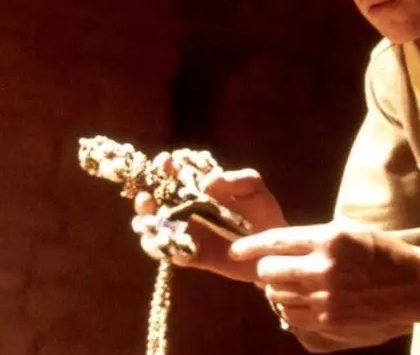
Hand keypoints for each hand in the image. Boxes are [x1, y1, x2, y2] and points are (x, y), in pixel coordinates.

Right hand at [134, 151, 287, 282]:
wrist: (275, 245)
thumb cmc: (263, 210)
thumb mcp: (254, 187)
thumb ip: (236, 179)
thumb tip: (207, 182)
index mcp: (198, 188)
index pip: (173, 174)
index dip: (164, 167)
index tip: (165, 163)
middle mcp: (187, 209)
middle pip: (155, 202)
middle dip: (145, 198)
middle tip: (146, 196)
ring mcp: (188, 233)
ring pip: (156, 230)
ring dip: (146, 226)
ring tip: (148, 223)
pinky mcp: (194, 256)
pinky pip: (174, 255)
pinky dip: (169, 252)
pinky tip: (174, 248)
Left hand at [229, 222, 419, 347]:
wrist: (412, 286)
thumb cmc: (379, 251)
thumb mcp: (346, 231)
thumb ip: (311, 237)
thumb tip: (278, 244)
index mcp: (327, 239)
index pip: (275, 241)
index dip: (250, 246)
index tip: (236, 250)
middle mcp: (323, 267)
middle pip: (269, 269)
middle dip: (264, 268)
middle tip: (269, 268)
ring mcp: (325, 297)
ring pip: (276, 293)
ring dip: (276, 289)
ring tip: (288, 284)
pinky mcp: (329, 321)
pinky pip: (290, 314)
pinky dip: (287, 307)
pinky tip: (299, 300)